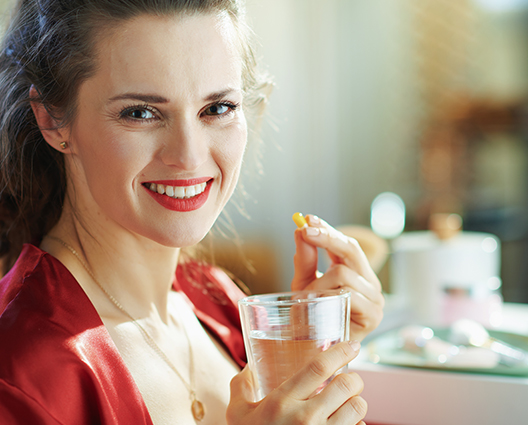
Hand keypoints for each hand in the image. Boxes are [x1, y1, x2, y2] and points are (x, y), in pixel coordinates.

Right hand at [227, 341, 366, 424]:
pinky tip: (345, 423)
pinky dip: (357, 424)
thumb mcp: (237, 414)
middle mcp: (305, 418)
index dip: (341, 351)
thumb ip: (241, 386)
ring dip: (357, 400)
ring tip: (347, 401)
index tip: (352, 345)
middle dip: (354, 378)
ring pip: (358, 408)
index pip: (319, 367)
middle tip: (349, 378)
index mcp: (282, 401)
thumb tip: (249, 367)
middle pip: (346, 385)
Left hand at [291, 215, 383, 341]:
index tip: (307, 219)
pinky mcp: (373, 315)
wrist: (314, 352)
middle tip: (305, 231)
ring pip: (344, 272)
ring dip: (319, 280)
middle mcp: (369, 281)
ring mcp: (374, 297)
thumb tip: (299, 230)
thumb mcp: (304, 284)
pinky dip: (328, 295)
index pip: (345, 243)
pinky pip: (348, 294)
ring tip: (304, 295)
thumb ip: (304, 259)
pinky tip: (317, 303)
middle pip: (351, 249)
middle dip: (327, 238)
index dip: (327, 229)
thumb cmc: (312, 318)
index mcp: (356, 272)